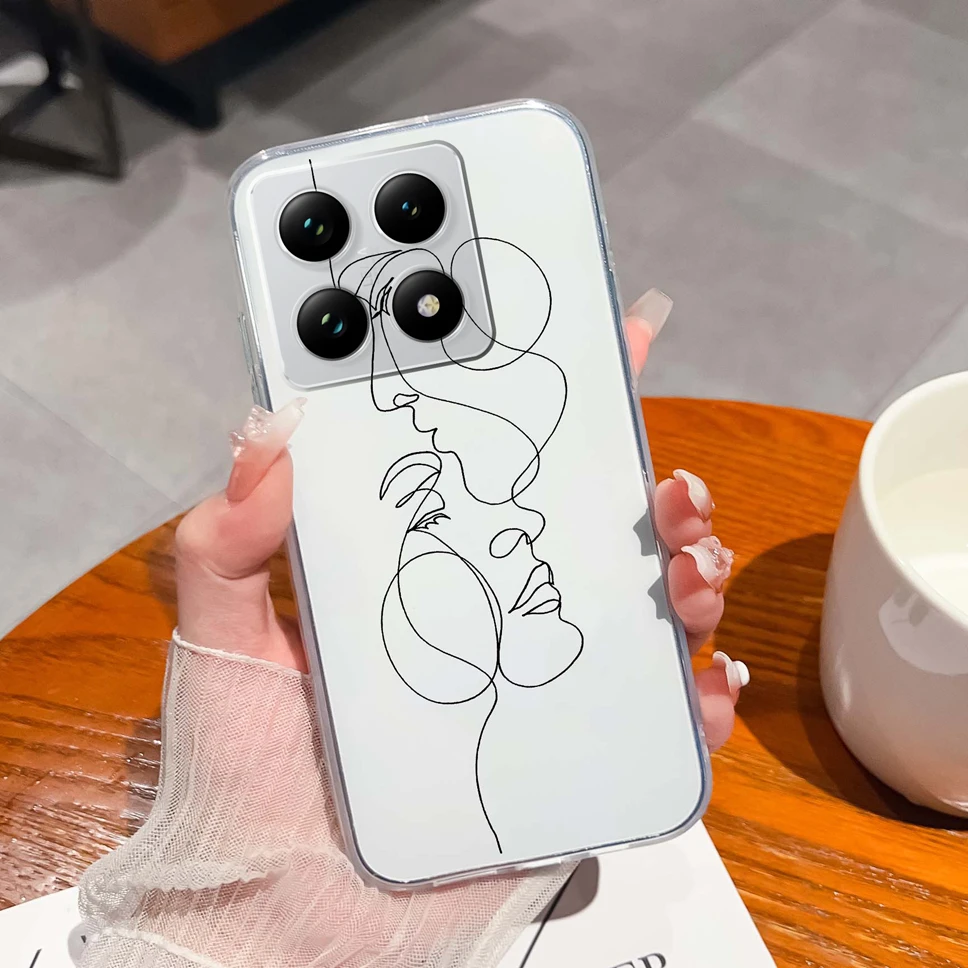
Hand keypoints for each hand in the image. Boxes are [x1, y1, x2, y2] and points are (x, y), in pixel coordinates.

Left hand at [177, 289, 743, 749]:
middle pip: (602, 535)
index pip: (504, 471)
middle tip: (666, 489)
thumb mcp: (224, 641)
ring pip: (650, 616)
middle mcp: (496, 618)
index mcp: (429, 573)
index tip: (612, 341)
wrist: (281, 915)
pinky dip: (700, 702)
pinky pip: (660, 729)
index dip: (561, 405)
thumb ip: (226, 542)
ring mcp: (543, 688)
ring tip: (689, 576)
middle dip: (657, 496)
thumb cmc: (250, 779)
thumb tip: (265, 433)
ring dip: (695, 581)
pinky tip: (700, 687)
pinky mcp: (574, 767)